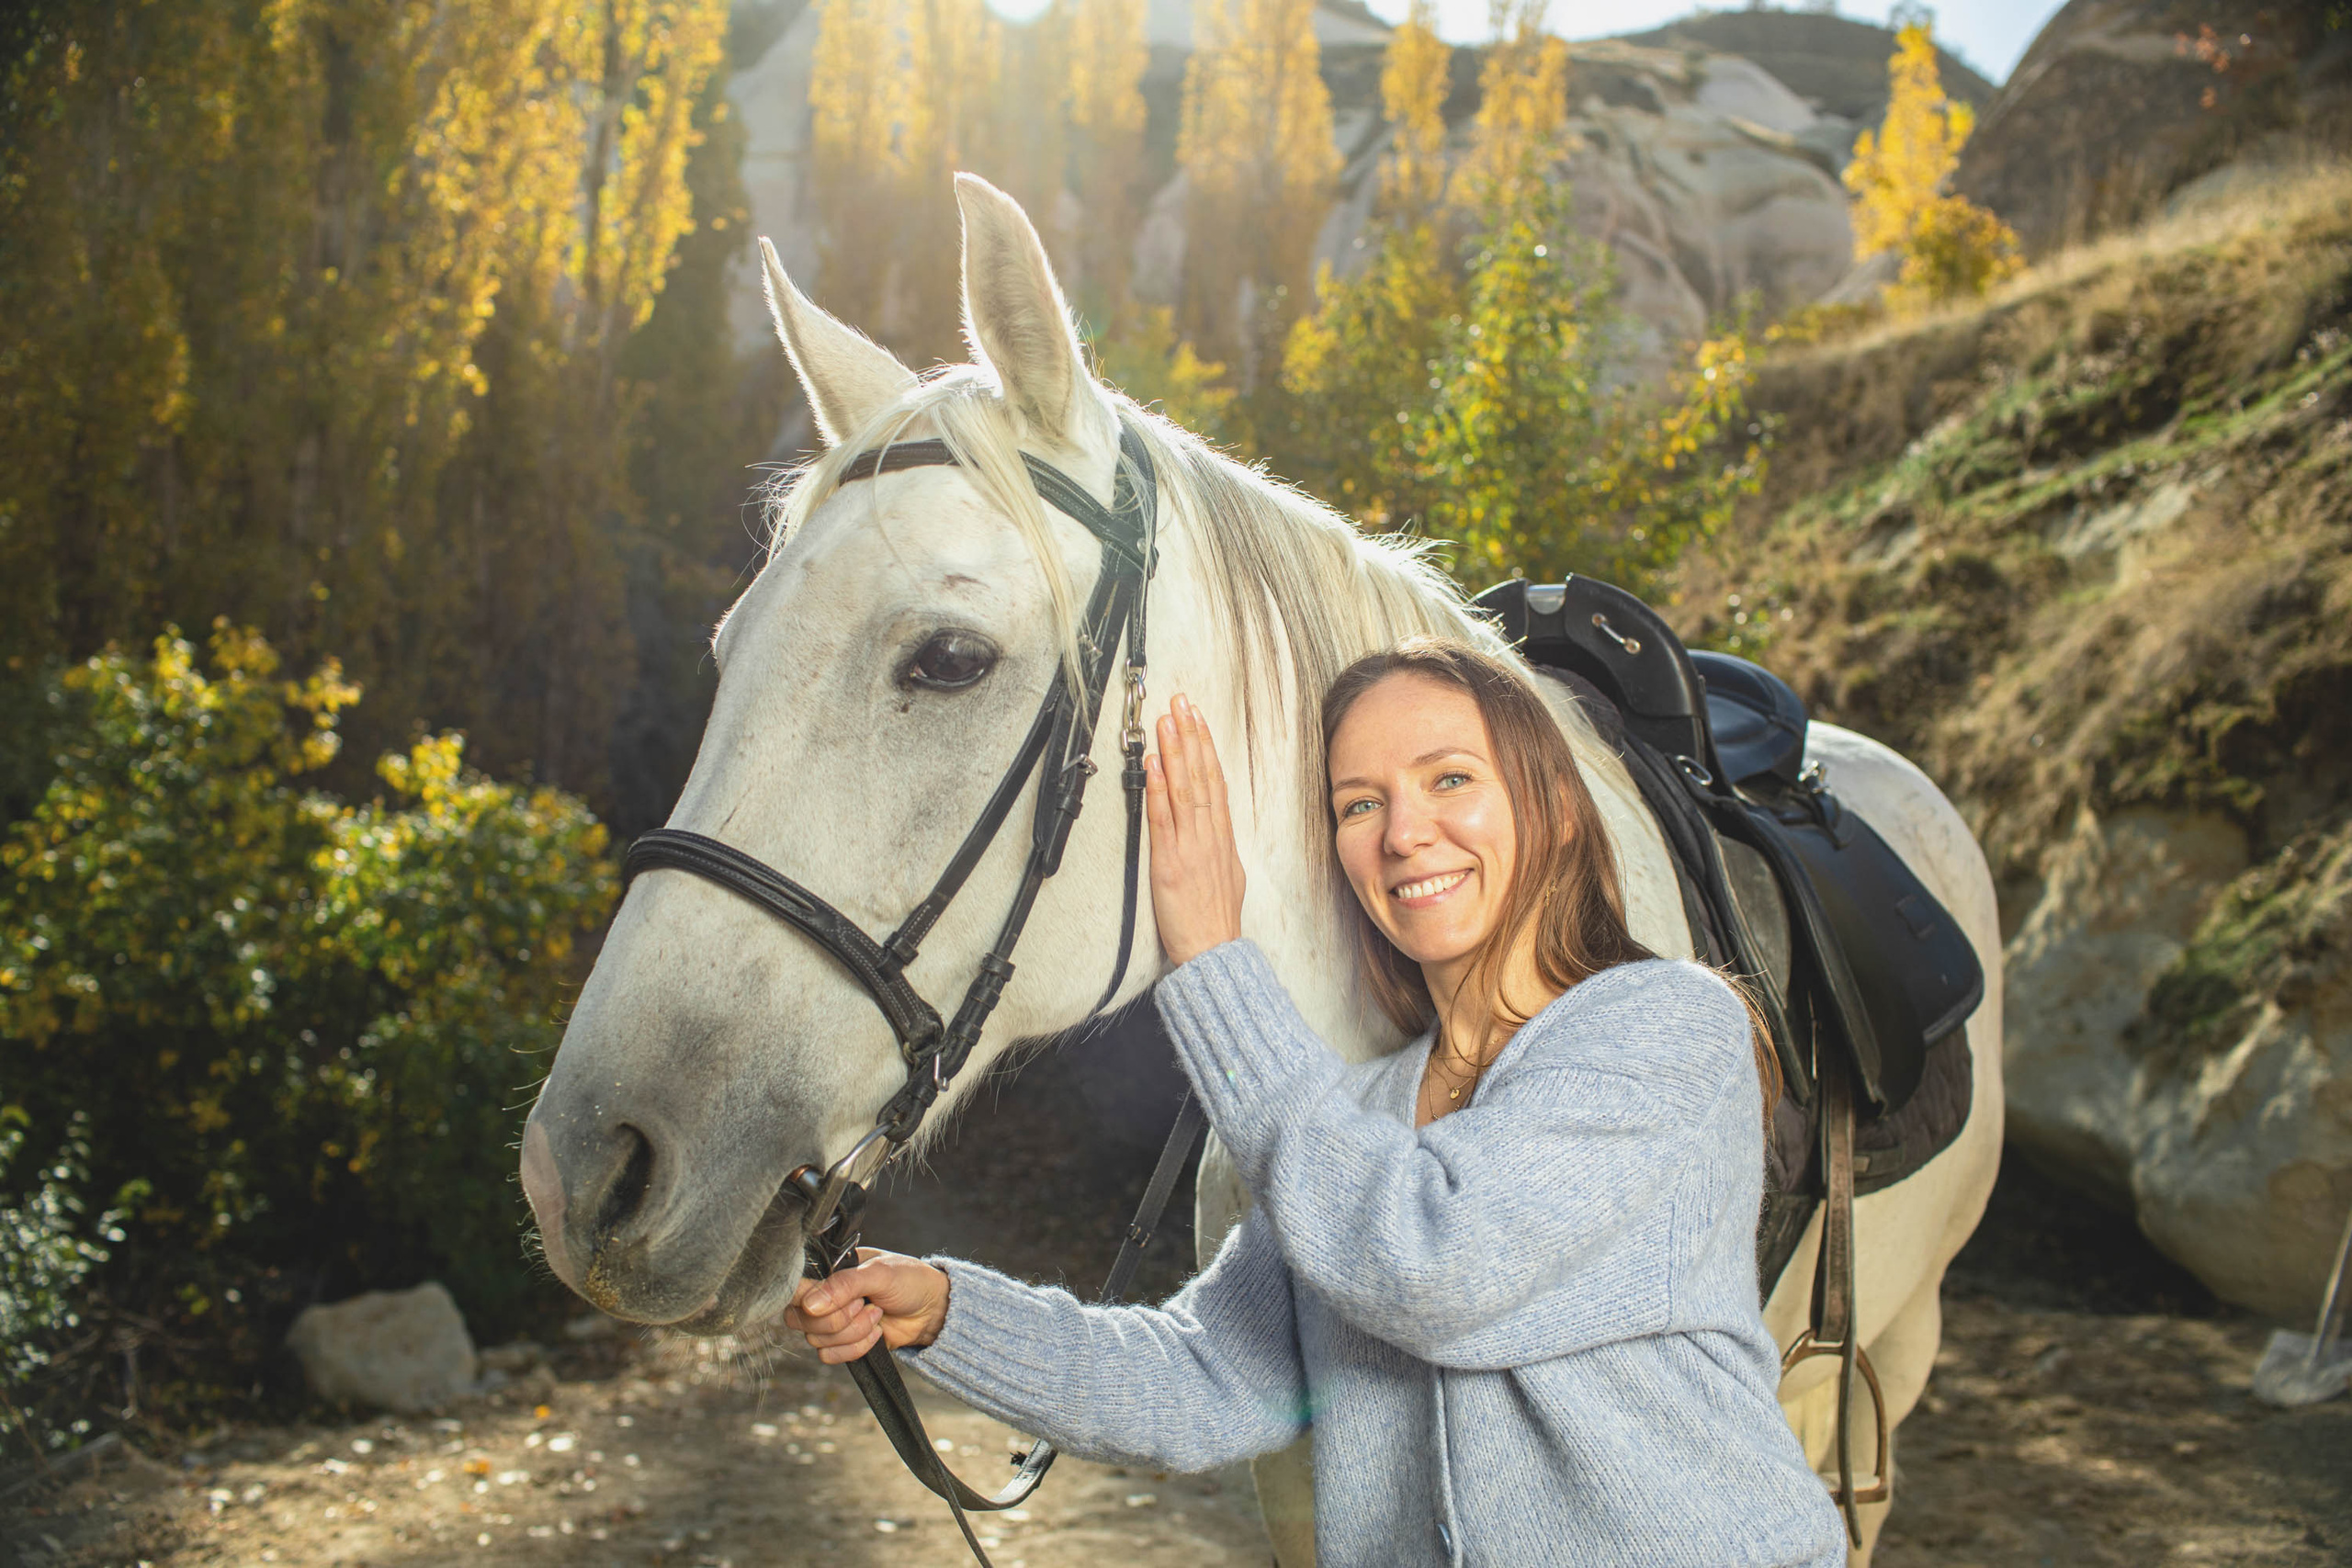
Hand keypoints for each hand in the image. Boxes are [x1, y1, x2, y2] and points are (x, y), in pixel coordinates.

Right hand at [783, 1249, 949, 1363]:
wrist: (933, 1310)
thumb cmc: (909, 1281)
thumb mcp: (880, 1273)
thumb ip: (845, 1285)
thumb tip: (810, 1305)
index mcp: (828, 1270)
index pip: (794, 1288)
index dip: (809, 1298)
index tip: (843, 1298)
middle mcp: (823, 1296)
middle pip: (801, 1319)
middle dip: (838, 1318)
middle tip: (865, 1304)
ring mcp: (831, 1322)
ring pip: (816, 1340)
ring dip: (852, 1332)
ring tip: (877, 1315)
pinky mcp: (842, 1344)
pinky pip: (829, 1356)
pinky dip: (855, 1348)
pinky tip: (876, 1334)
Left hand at [1145, 691, 1245, 965]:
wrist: (1213, 953)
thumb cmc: (1217, 921)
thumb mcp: (1230, 876)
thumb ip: (1219, 846)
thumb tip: (1215, 825)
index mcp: (1222, 839)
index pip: (1215, 782)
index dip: (1206, 747)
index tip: (1198, 718)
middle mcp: (1208, 837)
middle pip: (1201, 777)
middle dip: (1191, 736)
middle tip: (1182, 702)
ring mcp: (1190, 848)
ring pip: (1184, 790)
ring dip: (1175, 752)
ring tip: (1168, 721)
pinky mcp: (1170, 865)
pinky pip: (1164, 821)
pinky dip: (1158, 790)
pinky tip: (1153, 765)